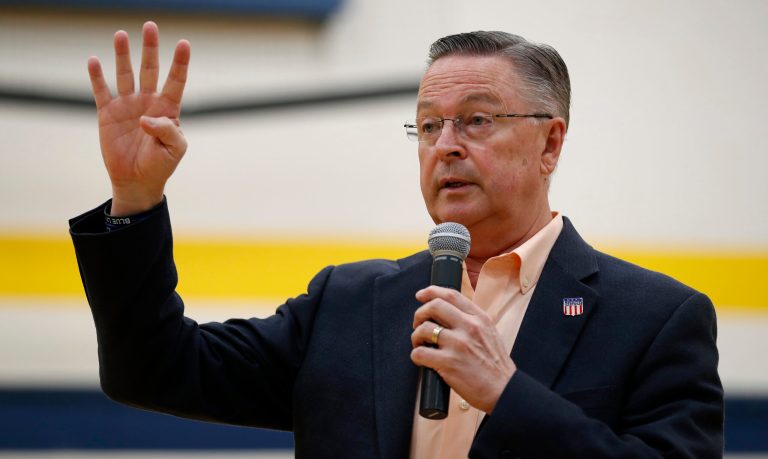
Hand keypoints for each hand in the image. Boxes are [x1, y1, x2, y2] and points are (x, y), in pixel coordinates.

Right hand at [87, 21, 190, 214]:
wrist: (136, 181)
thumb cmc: (161, 165)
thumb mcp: (174, 150)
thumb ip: (167, 131)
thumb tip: (146, 118)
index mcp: (168, 109)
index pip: (176, 81)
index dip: (180, 63)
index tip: (184, 44)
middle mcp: (148, 102)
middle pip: (150, 69)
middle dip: (151, 48)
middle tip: (150, 27)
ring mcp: (128, 106)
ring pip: (126, 74)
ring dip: (123, 55)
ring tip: (121, 35)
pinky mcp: (108, 114)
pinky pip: (101, 91)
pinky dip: (97, 76)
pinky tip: (95, 60)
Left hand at [411, 286, 515, 412]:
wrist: (504, 390)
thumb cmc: (495, 366)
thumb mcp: (490, 333)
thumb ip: (472, 321)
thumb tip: (447, 313)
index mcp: (480, 318)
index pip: (451, 295)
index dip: (432, 292)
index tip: (421, 295)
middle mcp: (469, 327)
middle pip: (434, 306)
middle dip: (420, 313)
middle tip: (418, 324)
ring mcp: (458, 344)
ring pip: (424, 328)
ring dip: (416, 336)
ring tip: (420, 344)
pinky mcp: (449, 363)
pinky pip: (420, 353)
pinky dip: (416, 355)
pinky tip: (422, 359)